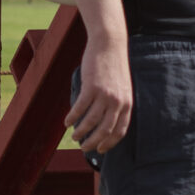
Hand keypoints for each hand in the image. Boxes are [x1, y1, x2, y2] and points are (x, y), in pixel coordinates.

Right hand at [69, 37, 132, 155]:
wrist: (109, 44)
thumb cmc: (113, 66)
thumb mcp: (121, 87)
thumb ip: (117, 103)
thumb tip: (105, 121)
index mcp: (127, 103)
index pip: (120, 131)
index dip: (109, 143)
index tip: (100, 150)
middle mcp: (118, 102)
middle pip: (104, 130)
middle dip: (93, 142)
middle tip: (84, 148)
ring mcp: (105, 95)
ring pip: (91, 122)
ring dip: (81, 132)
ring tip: (74, 136)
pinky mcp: (92, 87)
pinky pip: (80, 108)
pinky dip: (72, 117)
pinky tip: (67, 122)